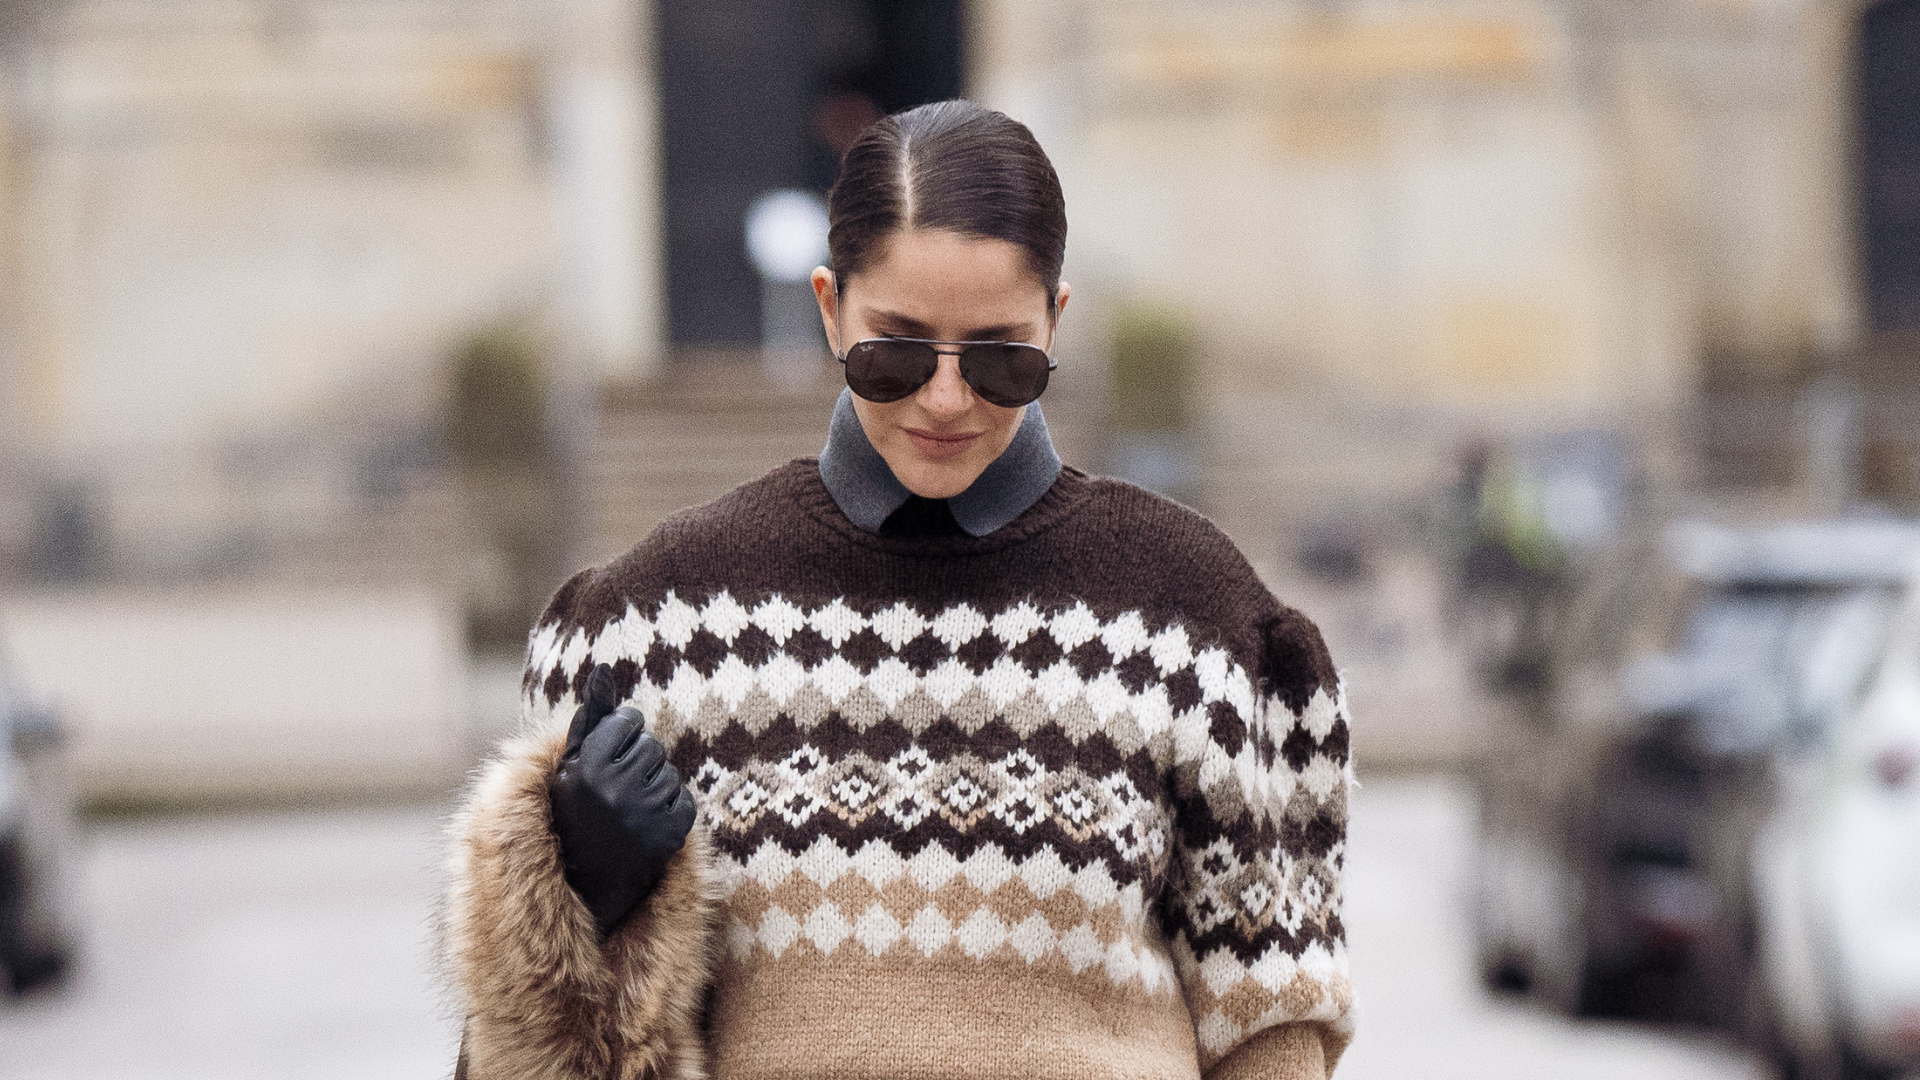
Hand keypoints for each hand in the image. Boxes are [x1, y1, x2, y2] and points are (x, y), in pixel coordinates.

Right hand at [549, 664, 696, 937]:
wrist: (582, 884)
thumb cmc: (573, 814)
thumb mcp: (569, 765)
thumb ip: (590, 716)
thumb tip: (604, 668)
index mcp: (585, 766)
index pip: (629, 720)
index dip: (622, 735)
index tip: (610, 757)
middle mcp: (614, 788)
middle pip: (651, 746)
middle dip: (639, 761)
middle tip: (617, 789)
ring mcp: (644, 813)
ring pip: (669, 773)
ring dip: (654, 786)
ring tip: (628, 810)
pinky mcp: (670, 835)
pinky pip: (684, 800)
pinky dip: (669, 810)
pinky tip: (645, 824)